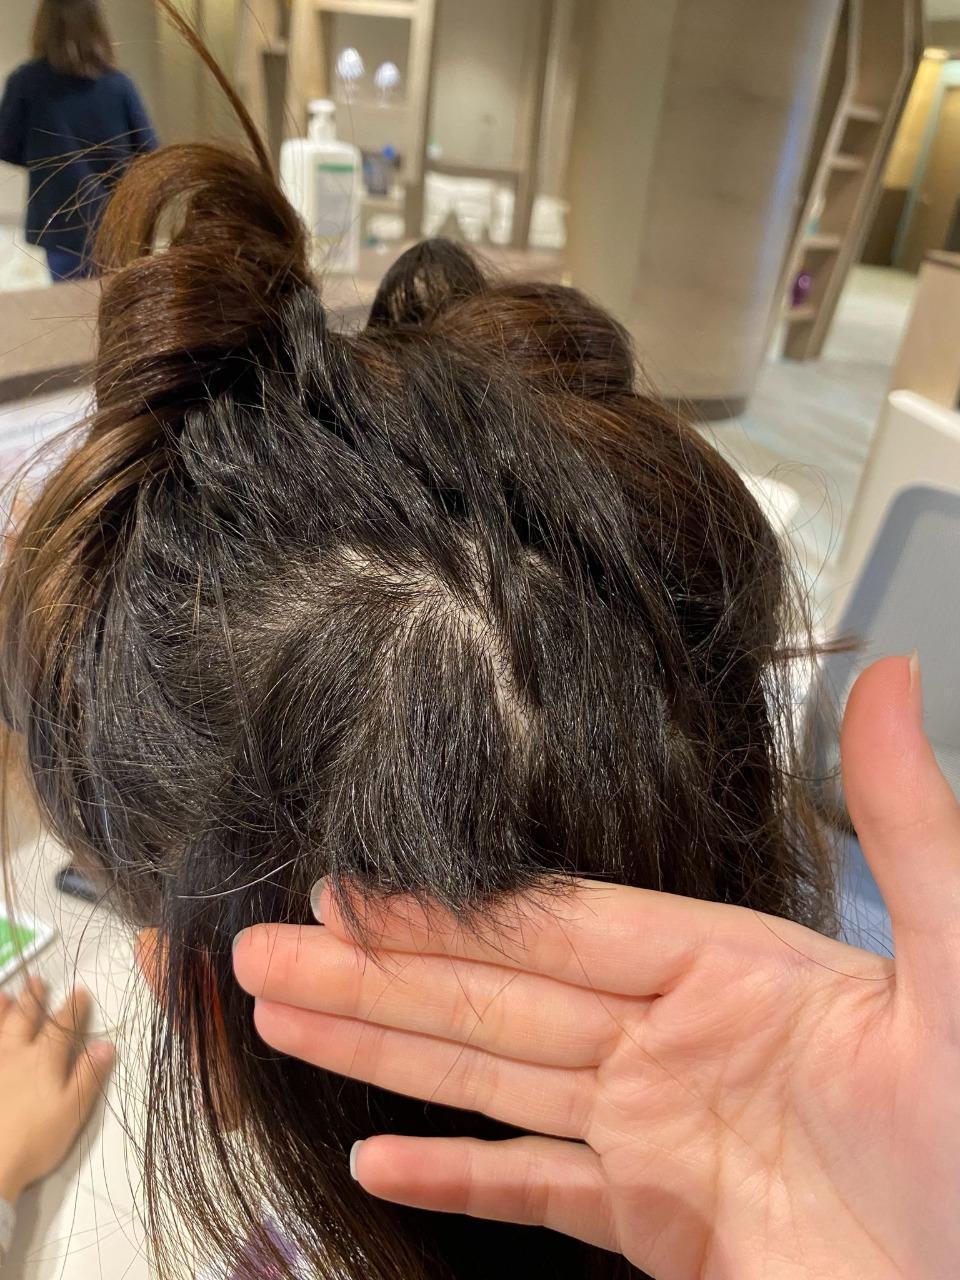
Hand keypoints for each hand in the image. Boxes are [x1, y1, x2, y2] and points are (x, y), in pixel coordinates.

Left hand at [0, 979, 114, 1204]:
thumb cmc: (35, 1139)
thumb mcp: (71, 1110)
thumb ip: (88, 1075)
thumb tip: (107, 1044)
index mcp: (44, 1060)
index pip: (62, 1027)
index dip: (72, 1008)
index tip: (79, 991)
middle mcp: (15, 1055)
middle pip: (25, 1020)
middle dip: (33, 1000)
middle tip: (37, 981)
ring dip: (3, 1010)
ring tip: (5, 995)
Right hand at [233, 656, 959, 1279]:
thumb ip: (907, 827)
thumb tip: (889, 677)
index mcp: (727, 968)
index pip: (553, 928)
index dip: (445, 909)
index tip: (351, 886)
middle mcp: (674, 1039)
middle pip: (491, 998)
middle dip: (371, 974)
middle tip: (263, 948)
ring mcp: (659, 1135)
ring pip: (492, 1080)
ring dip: (382, 1051)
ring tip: (284, 1018)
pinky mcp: (662, 1229)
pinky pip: (538, 1191)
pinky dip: (457, 1173)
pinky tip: (378, 1149)